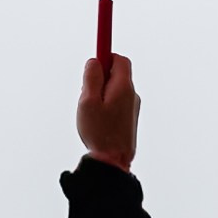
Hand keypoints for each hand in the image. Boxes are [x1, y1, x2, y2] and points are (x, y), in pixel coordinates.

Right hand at [77, 54, 139, 171]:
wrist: (113, 161)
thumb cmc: (99, 132)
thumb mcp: (88, 101)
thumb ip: (91, 78)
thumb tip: (94, 62)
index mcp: (123, 87)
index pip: (120, 60)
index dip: (106, 56)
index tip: (94, 60)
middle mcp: (132, 95)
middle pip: (117, 73)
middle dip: (99, 77)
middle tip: (86, 92)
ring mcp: (132, 107)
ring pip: (115, 89)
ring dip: (101, 93)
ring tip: (90, 112)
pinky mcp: (129, 118)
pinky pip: (116, 102)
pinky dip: (105, 104)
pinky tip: (97, 120)